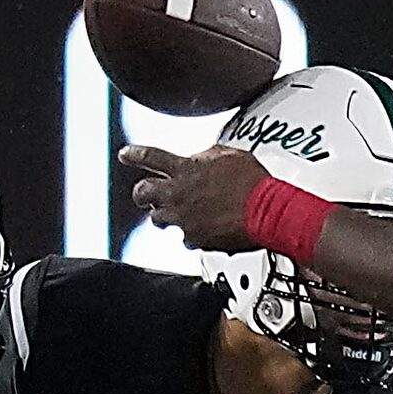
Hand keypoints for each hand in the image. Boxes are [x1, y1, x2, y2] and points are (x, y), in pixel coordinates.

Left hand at [118, 143, 269, 253]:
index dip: (135, 155)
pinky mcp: (194, 239)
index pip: (150, 157)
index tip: (126, 155)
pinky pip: (184, 237)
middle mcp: (178, 194)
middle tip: (145, 194)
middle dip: (141, 193)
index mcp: (185, 169)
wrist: (266, 211)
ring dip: (166, 214)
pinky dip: (191, 232)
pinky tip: (204, 226)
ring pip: (158, 219)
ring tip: (180, 212)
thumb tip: (199, 160)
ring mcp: (183, 219)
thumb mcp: (228, 156)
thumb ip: (206, 157)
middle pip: (142, 193)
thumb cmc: (253, 183)